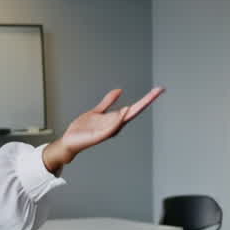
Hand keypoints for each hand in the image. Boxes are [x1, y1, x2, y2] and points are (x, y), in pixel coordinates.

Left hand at [43, 87, 164, 172]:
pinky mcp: (100, 135)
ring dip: (133, 109)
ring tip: (143, 98)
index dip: (147, 98)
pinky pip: (112, 127)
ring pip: (124, 119)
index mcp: (116, 119)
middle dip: (147, 101)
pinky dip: (118, 120)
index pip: (135, 107)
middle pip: (134, 111)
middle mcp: (116, 124)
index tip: (158, 89)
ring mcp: (109, 130)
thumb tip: (120, 90)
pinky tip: (124, 112)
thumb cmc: (83, 128)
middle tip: (159, 90)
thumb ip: (108, 102)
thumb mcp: (97, 111)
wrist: (70, 140)